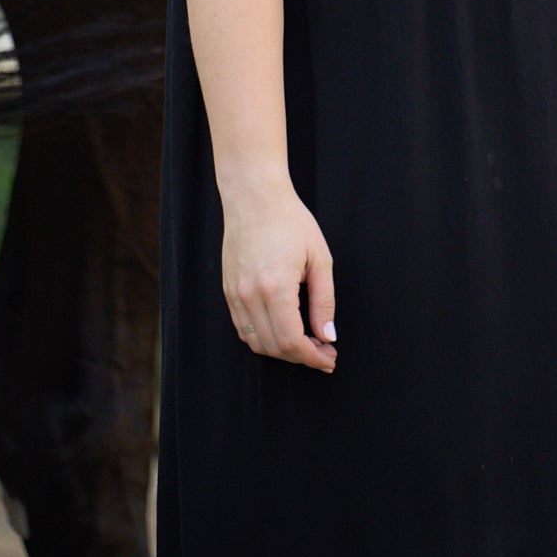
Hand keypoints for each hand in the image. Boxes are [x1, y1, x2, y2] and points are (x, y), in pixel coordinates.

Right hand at [220, 176, 336, 371]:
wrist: (255, 197)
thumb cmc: (291, 221)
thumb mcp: (319, 257)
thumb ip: (324, 300)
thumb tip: (328, 335)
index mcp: (275, 288)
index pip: (292, 341)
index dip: (312, 357)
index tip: (329, 359)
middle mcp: (249, 297)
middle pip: (274, 347)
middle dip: (301, 357)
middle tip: (324, 353)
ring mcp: (234, 295)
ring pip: (256, 342)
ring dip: (281, 351)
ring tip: (306, 345)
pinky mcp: (227, 291)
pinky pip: (243, 328)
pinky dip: (263, 338)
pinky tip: (282, 331)